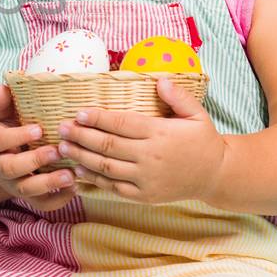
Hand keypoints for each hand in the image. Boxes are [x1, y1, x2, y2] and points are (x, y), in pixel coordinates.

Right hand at [0, 84, 77, 212]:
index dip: (17, 136)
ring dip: (48, 184)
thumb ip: (3, 102)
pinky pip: (41, 204)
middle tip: (56, 151)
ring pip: (26, 190)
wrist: (1, 156)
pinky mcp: (28, 197)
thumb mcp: (2, 115)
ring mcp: (13, 184)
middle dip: (34, 161)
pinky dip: (58, 200)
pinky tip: (75, 189)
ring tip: (71, 176)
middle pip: (10, 168)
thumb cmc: (8, 129)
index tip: (38, 129)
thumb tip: (3, 86)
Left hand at [55, 77, 228, 204]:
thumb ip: (178, 97)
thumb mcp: (198, 114)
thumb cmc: (203, 141)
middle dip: (81, 136)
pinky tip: (79, 172)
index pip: (122, 123)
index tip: (79, 112)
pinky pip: (114, 188)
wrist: (215, 176)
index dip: (98, 118)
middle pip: (108, 145)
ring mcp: (146, 179)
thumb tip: (160, 80)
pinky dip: (94, 181)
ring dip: (81, 158)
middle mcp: (150, 157)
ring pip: (106, 168)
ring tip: (63, 148)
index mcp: (160, 134)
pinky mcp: (144, 196)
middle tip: (61, 128)